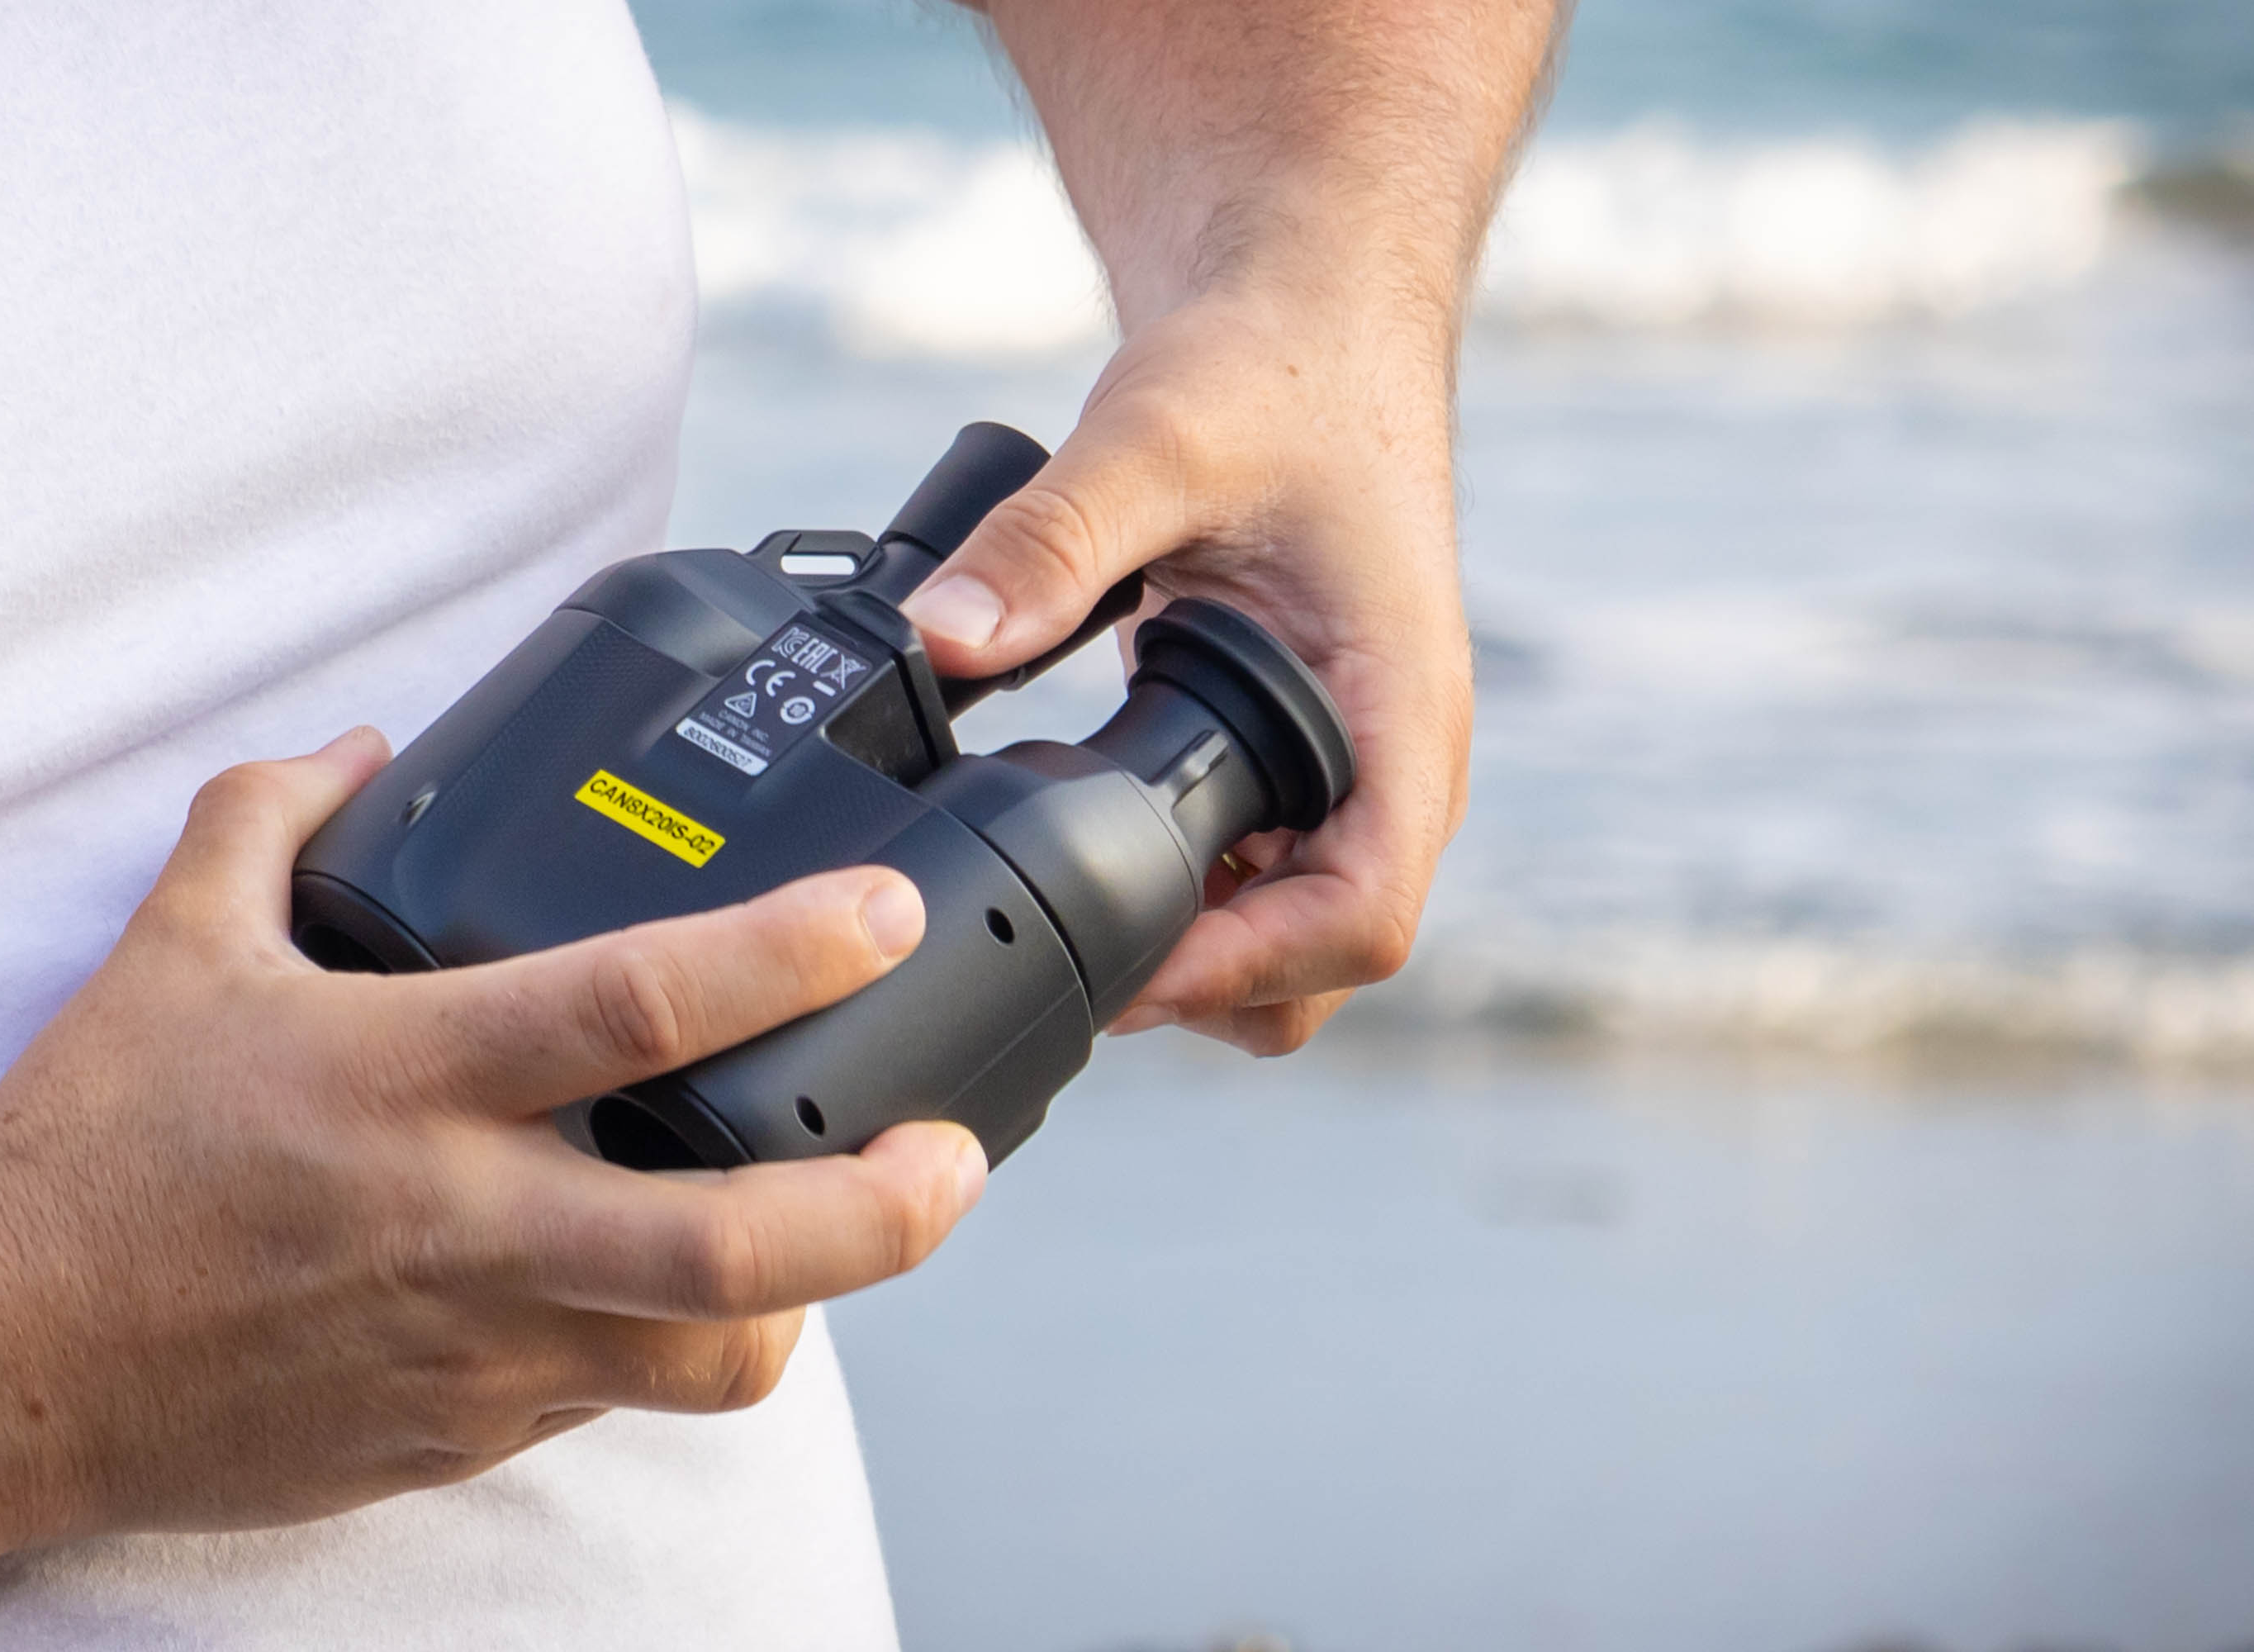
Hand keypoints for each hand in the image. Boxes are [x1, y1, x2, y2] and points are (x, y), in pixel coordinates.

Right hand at [0, 729, 982, 1552]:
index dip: (786, 955)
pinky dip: (659, 1339)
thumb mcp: (170, 944)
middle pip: (734, 1249)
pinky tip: (649, 1278)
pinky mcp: (458, 1436)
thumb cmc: (83, 1150)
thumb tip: (366, 745)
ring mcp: (471, 1351)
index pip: (636, 1010)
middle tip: (955, 1155)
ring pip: (706, 1360)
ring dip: (801, 1300)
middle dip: (881, 1213)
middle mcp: (462, 1226)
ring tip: (829, 1228)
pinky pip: (609, 1396)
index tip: (884, 912)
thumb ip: (275, 818)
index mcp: (404, 1081)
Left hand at [901, 292, 1471, 1055]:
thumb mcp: (1153, 440)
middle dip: (1207, 981)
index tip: (1125, 966)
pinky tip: (1086, 854)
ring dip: (1193, 946)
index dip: (1245, 966)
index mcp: (1401, 707)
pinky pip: (1257, 875)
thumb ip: (1048, 541)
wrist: (1305, 318)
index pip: (1367, 912)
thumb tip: (941, 636)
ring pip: (1291, 933)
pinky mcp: (1298, 754)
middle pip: (1327, 960)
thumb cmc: (1269, 371)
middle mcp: (1394, 758)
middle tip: (1065, 949)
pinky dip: (1184, 895)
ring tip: (1061, 903)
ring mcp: (1350, 765)